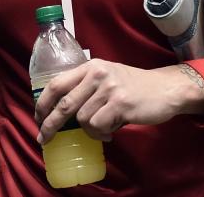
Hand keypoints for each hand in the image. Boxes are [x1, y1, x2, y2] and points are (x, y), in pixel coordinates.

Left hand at [34, 60, 203, 144]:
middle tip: (44, 138)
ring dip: (90, 130)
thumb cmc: (134, 86)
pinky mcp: (120, 103)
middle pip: (63, 104)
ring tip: (103, 128)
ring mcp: (109, 88)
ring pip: (83, 119)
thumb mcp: (107, 77)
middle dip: (50, 125)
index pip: (56, 83)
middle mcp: (97, 74)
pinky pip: (98, 126)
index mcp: (90, 66)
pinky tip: (112, 131)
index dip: (43, 103)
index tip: (38, 118)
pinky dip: (102, 133)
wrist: (165, 89)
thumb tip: (60, 111)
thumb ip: (86, 87)